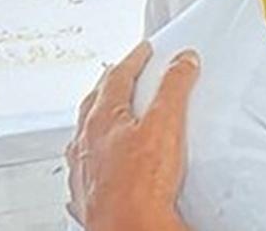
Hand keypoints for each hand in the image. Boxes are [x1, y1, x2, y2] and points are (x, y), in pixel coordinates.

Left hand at [65, 42, 198, 230]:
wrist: (129, 228)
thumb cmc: (140, 186)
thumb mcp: (166, 126)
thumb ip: (175, 89)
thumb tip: (182, 62)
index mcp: (102, 120)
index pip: (117, 78)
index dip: (134, 60)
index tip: (143, 51)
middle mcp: (85, 142)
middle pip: (95, 102)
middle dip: (110, 83)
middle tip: (122, 72)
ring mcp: (83, 170)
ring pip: (84, 135)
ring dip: (97, 119)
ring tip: (108, 113)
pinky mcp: (87, 195)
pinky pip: (84, 168)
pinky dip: (92, 158)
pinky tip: (99, 163)